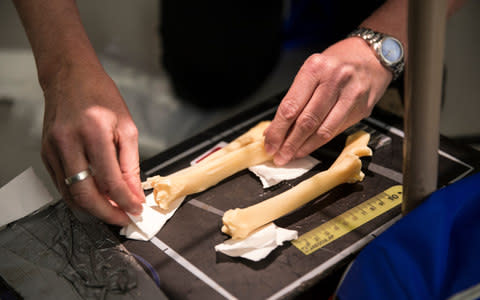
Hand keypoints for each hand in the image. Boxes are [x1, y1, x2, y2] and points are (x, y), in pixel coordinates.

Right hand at [40, 63, 143, 225]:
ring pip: (70, 194)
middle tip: (122, 218)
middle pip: (85, 194)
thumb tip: (134, 193)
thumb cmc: (101, 96)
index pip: (111, 180)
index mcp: (94, 132)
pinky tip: (95, 197)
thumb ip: (130, 164)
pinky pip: (62, 185)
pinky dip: (79, 196)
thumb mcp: (126, 127)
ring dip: (92, 209)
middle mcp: (69, 142)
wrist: (70, 76)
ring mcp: (52, 149)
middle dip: (106, 214)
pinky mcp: (45, 154)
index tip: (136, 210)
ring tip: (111, 210)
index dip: (126, 201)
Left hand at [264, 37, 392, 164]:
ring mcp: (351, 95)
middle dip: (289, 143)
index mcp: (315, 68)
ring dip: (304, 147)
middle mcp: (335, 80)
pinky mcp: (362, 109)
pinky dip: (319, 143)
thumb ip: (294, 99)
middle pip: (306, 121)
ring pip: (323, 131)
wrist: (370, 56)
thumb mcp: (311, 72)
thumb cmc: (335, 64)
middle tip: (279, 156)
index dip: (278, 130)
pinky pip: (336, 131)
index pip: (291, 106)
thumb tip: (276, 129)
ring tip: (291, 155)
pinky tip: (309, 147)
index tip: (269, 143)